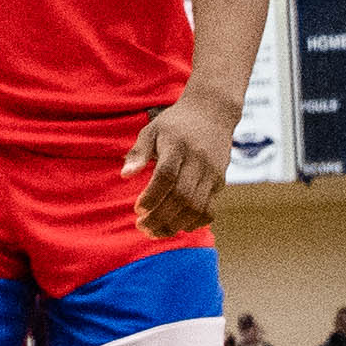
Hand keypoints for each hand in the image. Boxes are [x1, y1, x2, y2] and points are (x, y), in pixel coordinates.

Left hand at [124, 88, 240, 236]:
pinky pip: (210, 209)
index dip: (152, 196)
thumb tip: (125, 175)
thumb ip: (138, 152)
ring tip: (156, 232)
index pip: (166, 176)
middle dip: (160, 217)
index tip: (138, 208)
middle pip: (181, 196)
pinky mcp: (220, 181)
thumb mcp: (152, 129)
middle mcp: (197, 160)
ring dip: (175, 224)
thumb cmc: (175, 123)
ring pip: (196, 207)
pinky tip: (178, 226)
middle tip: (142, 227)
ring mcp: (211, 172)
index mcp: (177, 145)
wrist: (213, 112)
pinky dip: (194, 223)